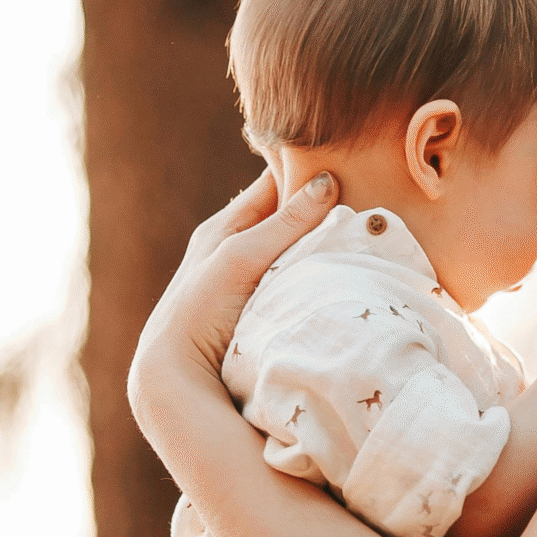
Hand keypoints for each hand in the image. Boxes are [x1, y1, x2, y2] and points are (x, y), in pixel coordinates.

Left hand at [126, 169, 341, 439]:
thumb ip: (283, 222)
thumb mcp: (240, 257)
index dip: (301, 171)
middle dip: (315, 205)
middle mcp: (229, 250)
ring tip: (357, 230)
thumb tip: (327, 181)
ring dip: (316, 240)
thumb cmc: (199, 309)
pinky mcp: (253, 311)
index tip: (343, 160)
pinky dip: (309, 269)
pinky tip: (333, 271)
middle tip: (361, 193)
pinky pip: (288, 278)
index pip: (270, 184)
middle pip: (281, 216)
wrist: (175, 377)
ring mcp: (242, 282)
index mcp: (221, 228)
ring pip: (287, 249)